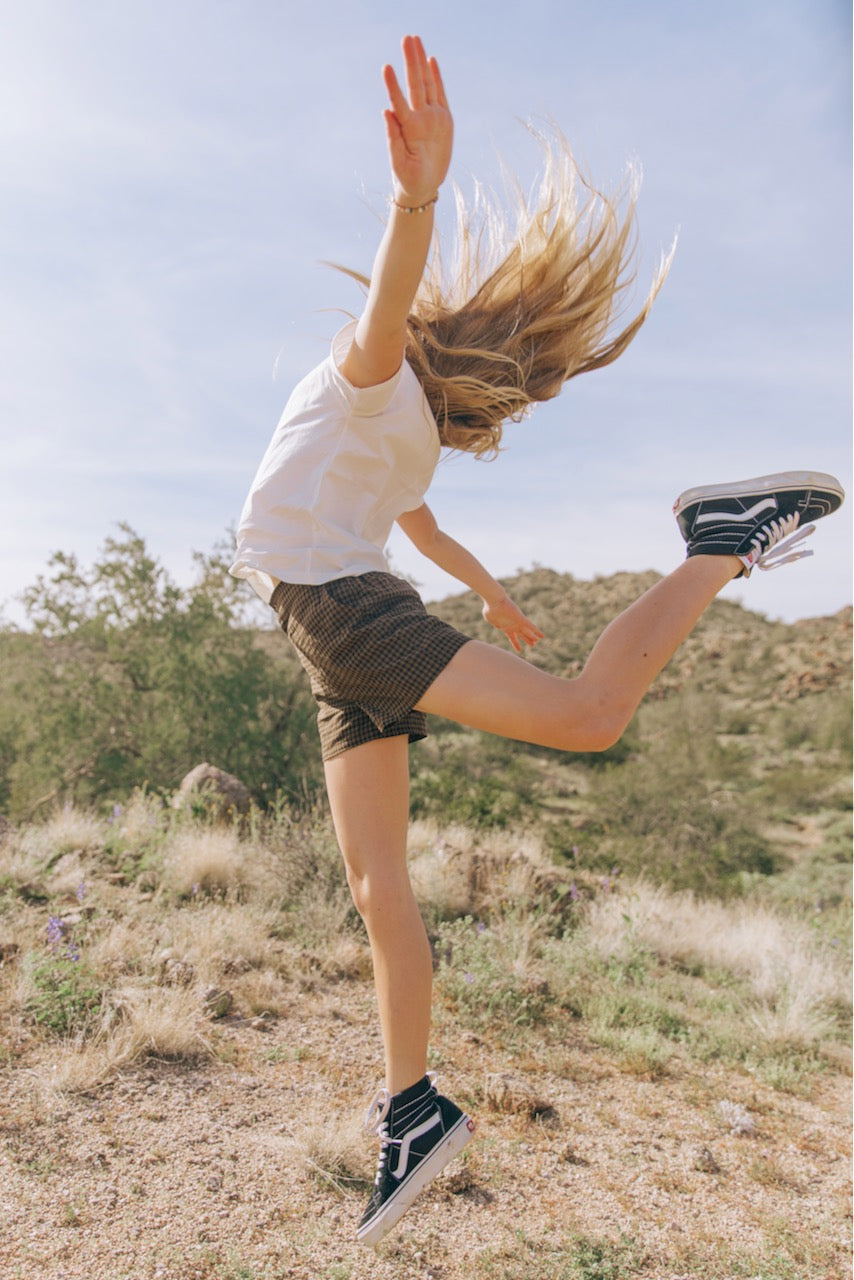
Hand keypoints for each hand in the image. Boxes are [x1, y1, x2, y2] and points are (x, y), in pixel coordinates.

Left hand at [383, 35, 452, 204]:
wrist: (423, 186)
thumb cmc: (408, 177)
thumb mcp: (400, 163)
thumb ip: (393, 138)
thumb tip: (386, 111)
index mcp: (408, 128)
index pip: (399, 101)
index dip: (393, 85)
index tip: (386, 67)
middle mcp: (420, 118)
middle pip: (415, 84)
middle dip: (411, 61)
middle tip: (407, 38)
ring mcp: (432, 117)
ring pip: (427, 84)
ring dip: (421, 62)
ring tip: (415, 41)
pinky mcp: (444, 120)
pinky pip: (440, 94)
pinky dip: (436, 78)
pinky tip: (431, 61)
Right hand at [482, 592, 544, 653]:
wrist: (494, 600)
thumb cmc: (490, 609)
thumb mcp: (491, 619)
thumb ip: (496, 624)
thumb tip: (500, 626)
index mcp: (504, 627)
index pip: (511, 637)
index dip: (515, 643)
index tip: (519, 650)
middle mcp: (512, 625)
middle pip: (521, 634)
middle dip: (526, 639)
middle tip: (533, 644)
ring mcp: (517, 622)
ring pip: (527, 632)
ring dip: (532, 637)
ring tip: (537, 642)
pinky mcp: (521, 618)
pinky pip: (531, 626)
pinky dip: (536, 631)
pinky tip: (542, 636)